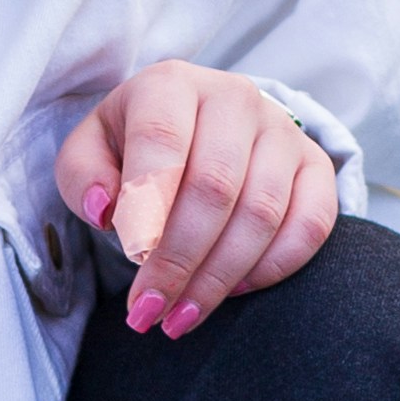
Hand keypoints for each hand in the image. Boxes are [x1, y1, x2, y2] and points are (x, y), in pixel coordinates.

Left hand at [56, 61, 339, 338]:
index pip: (161, 139)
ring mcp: (282, 130)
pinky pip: (311, 224)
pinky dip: (274, 268)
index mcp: (171, 84)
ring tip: (181, 316)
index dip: (149, 204)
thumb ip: (83, 177)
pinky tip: (235, 290)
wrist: (198, 128)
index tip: (134, 260)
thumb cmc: (136, 147)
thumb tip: (103, 210)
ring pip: (262, 212)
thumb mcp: (92, 151)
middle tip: (151, 309)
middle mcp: (235, 97)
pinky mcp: (316, 165)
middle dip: (180, 259)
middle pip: (215, 186)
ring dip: (220, 276)